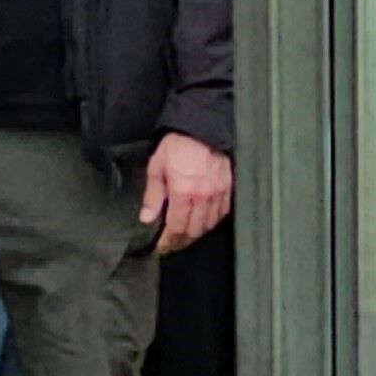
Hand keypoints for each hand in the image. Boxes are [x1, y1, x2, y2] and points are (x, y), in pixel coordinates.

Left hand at [138, 133, 230, 254]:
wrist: (203, 128)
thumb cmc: (179, 145)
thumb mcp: (157, 167)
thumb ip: (153, 195)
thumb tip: (147, 217)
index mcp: (184, 192)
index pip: (177, 227)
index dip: (168, 241)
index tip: (160, 247)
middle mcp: (204, 196)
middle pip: (194, 231)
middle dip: (181, 241)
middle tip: (171, 244)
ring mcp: (219, 193)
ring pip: (209, 224)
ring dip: (196, 233)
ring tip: (185, 235)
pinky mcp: (229, 188)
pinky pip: (222, 213)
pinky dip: (212, 221)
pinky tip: (203, 221)